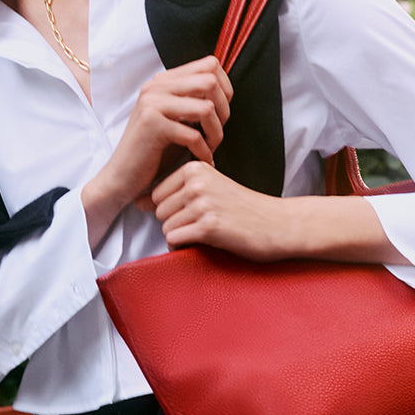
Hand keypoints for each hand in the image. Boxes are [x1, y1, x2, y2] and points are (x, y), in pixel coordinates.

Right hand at [82, 57, 231, 245]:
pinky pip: (194, 135)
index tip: (221, 114)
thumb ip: (195, 101)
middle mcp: (156, 86)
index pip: (209, 65)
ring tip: (209, 148)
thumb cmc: (154, 151)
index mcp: (163, 81)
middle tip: (216, 134)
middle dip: (224, 111)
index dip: (225, 89)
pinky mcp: (152, 125)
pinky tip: (201, 160)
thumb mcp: (176, 119)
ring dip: (216, 133)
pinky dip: (204, 151)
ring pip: (207, 108)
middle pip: (211, 82)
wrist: (122, 177)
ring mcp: (152, 103)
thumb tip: (226, 91)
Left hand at [151, 160, 288, 259]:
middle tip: (206, 222)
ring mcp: (203, 203)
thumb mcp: (210, 188)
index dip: (174, 209)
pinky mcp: (208, 226)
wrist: (278, 224)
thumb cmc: (242, 208)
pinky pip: (175, 240)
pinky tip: (208, 240)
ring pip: (166, 228)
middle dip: (176, 223)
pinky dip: (186, 246)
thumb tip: (137, 201)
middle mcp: (197, 182)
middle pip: (159, 212)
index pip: (157, 195)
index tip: (198, 210)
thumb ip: (176, 190)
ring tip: (209, 230)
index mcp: (195, 168)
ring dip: (183, 235)